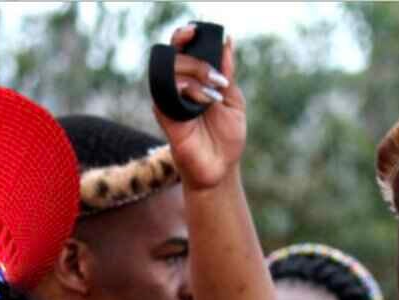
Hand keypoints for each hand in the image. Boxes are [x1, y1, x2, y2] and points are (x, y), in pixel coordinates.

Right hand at [152, 24, 245, 191]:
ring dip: (193, 77)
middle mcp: (179, 87)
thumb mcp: (234, 99)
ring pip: (169, 72)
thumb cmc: (227, 137)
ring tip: (213, 96)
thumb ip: (227, 72)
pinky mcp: (166, 118)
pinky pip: (165, 96)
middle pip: (175, 56)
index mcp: (195, 79)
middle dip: (197, 61)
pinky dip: (184, 92)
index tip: (194, 32)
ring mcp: (170, 102)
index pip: (182, 49)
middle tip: (217, 80)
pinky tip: (201, 103)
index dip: (184, 36)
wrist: (221, 168)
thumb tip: (227, 41)